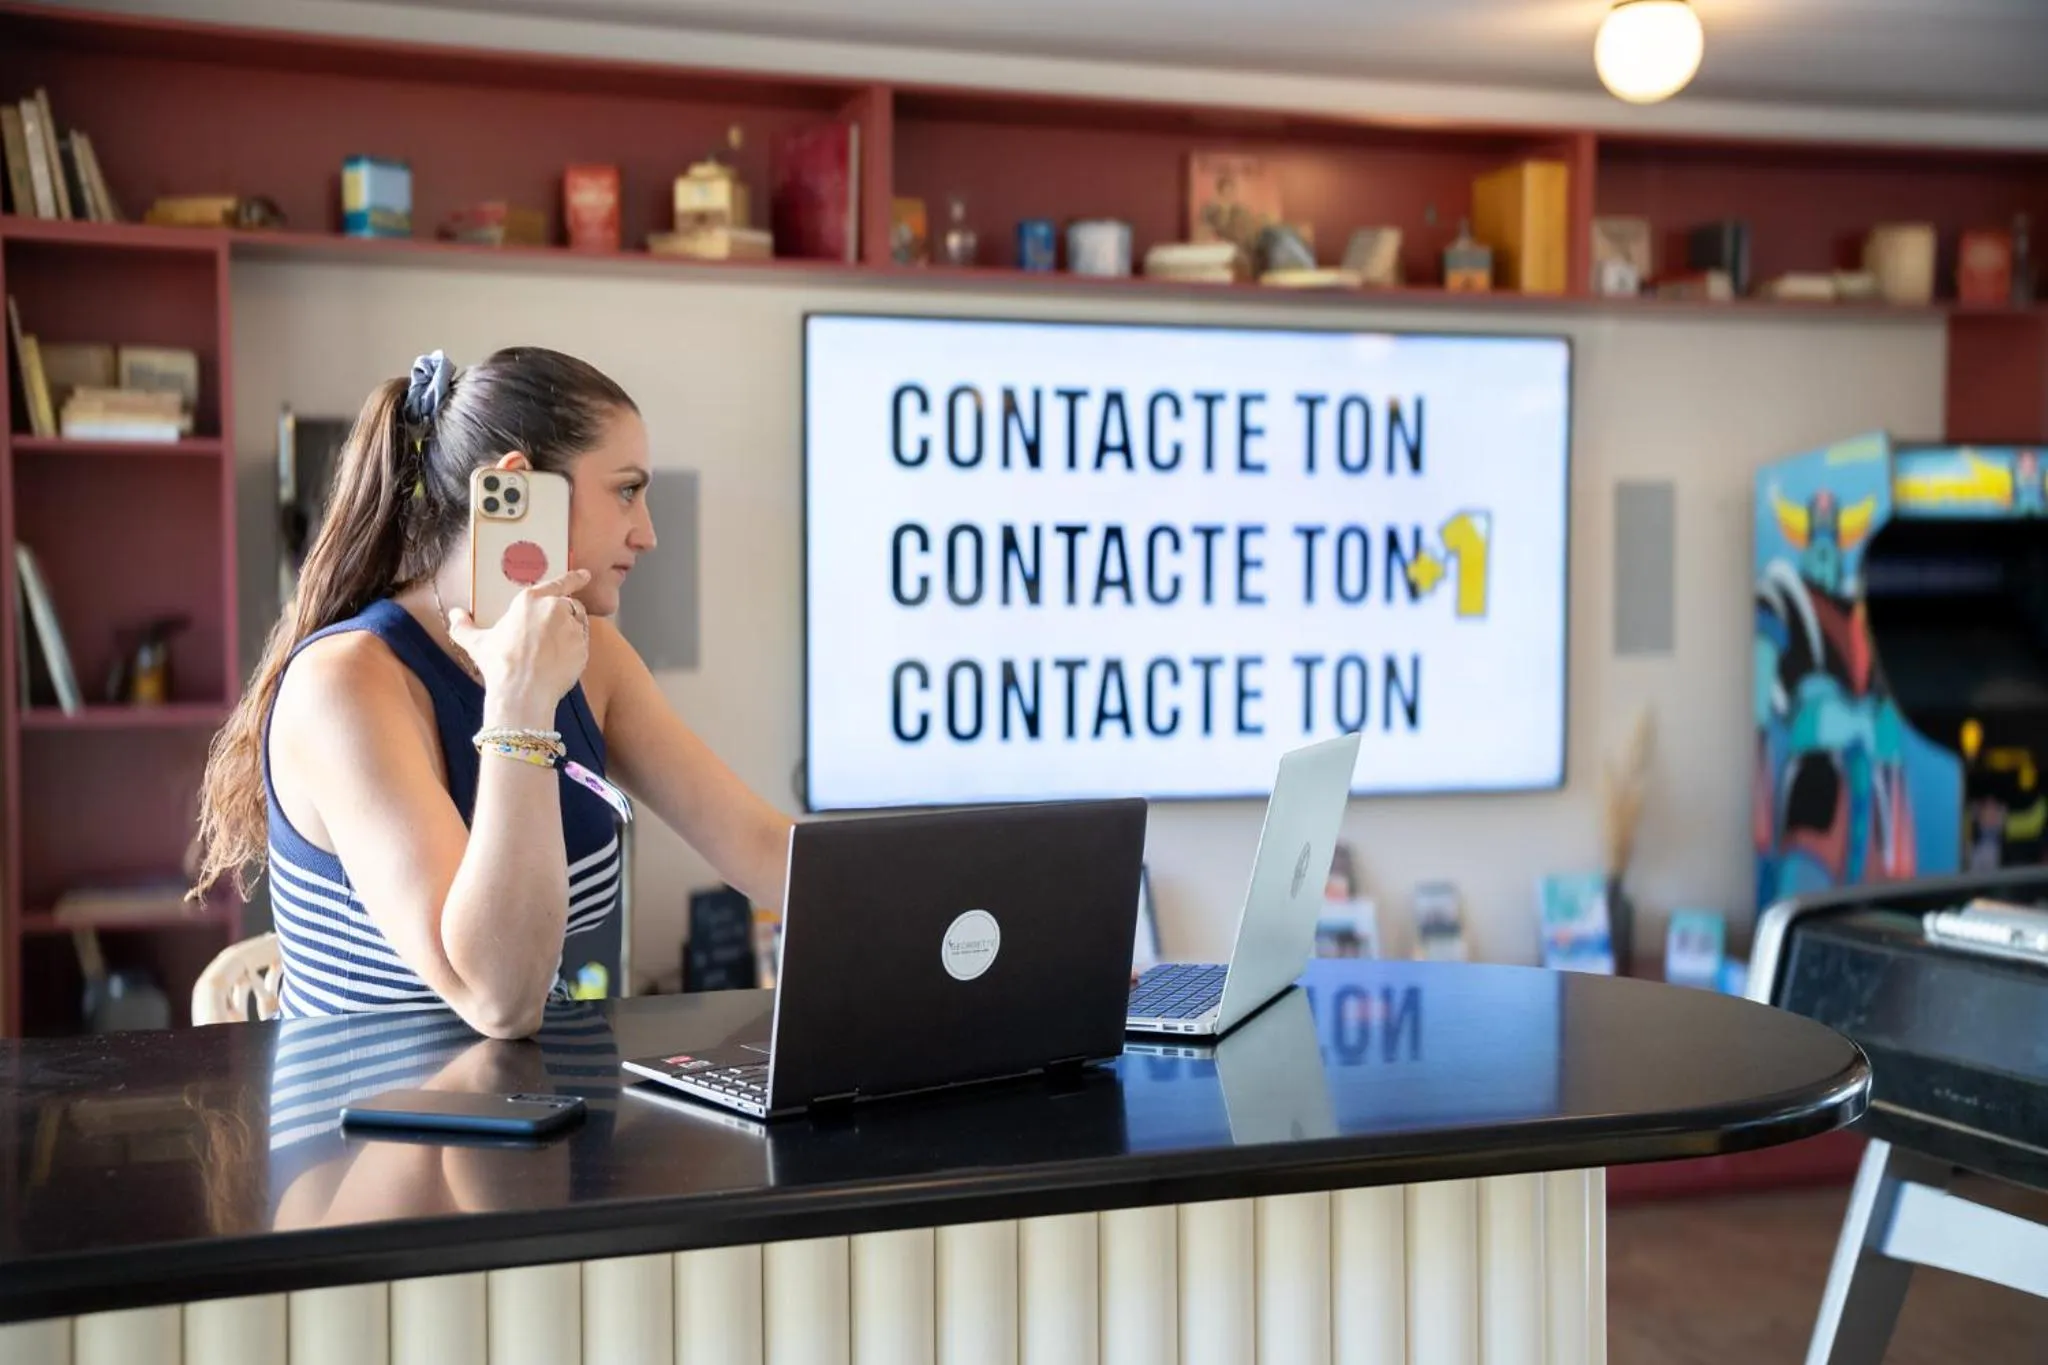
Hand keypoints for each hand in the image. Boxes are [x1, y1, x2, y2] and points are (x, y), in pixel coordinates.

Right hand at [447, 569, 591, 723]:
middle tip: (553, 631)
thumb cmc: (499, 664)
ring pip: (579, 623)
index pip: (558, 583)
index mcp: (530, 600)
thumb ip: (463, 626)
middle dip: (564, 614)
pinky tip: (561, 660)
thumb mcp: (476, 643)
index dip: (574, 578)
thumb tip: (455, 615)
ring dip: (571, 630)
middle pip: (569, 605)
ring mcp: (572, 628)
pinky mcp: (583, 648)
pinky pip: (583, 644)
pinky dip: (575, 649)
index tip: (585, 575)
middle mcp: (555, 609)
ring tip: (555, 647)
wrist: (522, 691)